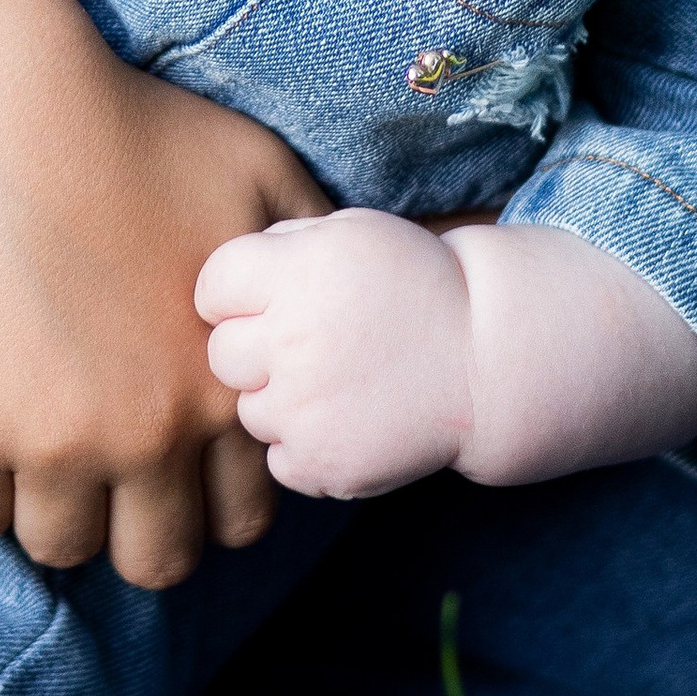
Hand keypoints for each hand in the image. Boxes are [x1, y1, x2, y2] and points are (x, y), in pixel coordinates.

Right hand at [0, 0, 318, 588]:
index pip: (237, 518)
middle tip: (98, 468)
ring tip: (31, 440)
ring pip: (57, 544)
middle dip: (133, 524)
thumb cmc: (121, 125)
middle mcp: (145, 435)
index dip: (203, 493)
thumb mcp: (254, 168)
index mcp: (221, 387)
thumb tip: (339, 303)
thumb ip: (307, 247)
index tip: (168, 457)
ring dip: (49, 505)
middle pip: (153, 559)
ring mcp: (46, 443)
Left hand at [196, 209, 476, 499]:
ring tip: (332, 379)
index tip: (266, 297)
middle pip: (221, 354)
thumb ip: (277, 244)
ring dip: (278, 398)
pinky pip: (277, 459)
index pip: (212, 287)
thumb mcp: (347, 232)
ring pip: (247, 411)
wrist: (484, 359)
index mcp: (296, 274)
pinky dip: (303, 445)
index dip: (236, 292)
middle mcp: (294, 341)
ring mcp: (306, 410)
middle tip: (300, 342)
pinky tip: (344, 417)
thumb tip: (214, 279)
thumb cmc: (411, 283)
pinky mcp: (324, 463)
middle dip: (252, 348)